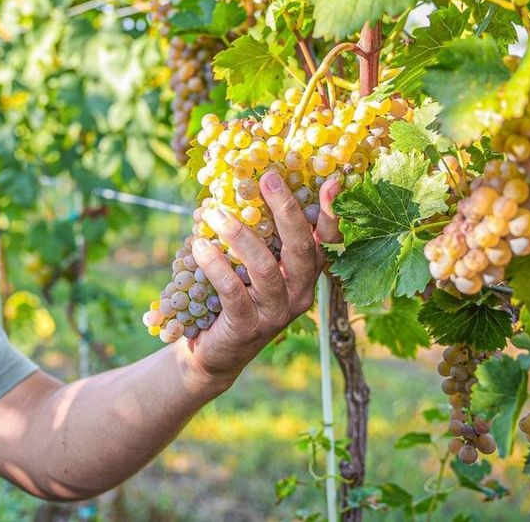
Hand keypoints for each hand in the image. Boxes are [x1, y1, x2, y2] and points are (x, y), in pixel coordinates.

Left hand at [187, 171, 343, 381]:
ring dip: (239, 235)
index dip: (330, 213)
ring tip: (215, 213)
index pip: (324, 241)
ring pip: (266, 268)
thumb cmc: (231, 297)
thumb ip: (255, 236)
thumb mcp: (248, 266)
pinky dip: (215, 265)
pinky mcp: (248, 326)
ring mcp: (276, 312)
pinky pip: (233, 291)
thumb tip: (234, 189)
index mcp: (303, 274)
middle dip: (286, 210)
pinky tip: (199, 245)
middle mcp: (298, 293)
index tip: (330, 182)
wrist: (214, 352)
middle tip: (267, 179)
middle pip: (301, 247)